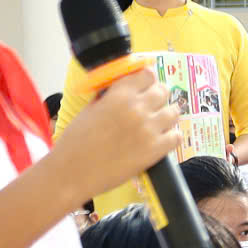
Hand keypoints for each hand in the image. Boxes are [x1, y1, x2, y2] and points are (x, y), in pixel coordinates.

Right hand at [49, 68, 180, 203]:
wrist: (71, 172)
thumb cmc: (75, 141)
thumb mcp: (90, 108)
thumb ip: (111, 96)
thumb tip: (126, 88)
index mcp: (119, 94)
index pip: (147, 74)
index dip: (147, 81)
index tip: (145, 87)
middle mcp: (138, 108)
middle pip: (164, 91)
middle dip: (157, 97)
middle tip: (150, 107)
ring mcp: (149, 129)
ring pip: (174, 112)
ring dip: (166, 116)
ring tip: (156, 123)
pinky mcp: (156, 150)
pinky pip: (176, 136)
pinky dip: (170, 136)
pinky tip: (160, 139)